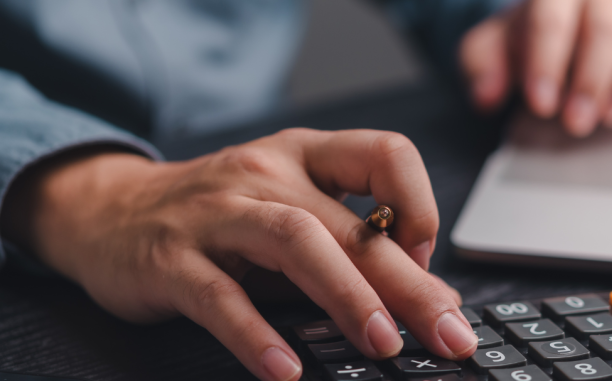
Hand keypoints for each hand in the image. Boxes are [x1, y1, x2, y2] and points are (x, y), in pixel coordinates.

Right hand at [0, 129, 475, 380]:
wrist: (112, 209)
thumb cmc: (217, 213)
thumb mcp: (285, 210)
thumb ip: (347, 246)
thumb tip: (428, 296)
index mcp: (302, 155)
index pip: (384, 154)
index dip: (417, 205)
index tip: (424, 260)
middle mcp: (264, 173)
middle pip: (346, 222)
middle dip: (407, 282)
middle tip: (449, 333)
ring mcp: (215, 212)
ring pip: (293, 241)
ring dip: (346, 295)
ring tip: (383, 345)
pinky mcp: (171, 257)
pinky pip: (219, 295)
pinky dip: (257, 334)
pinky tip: (286, 370)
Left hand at [460, 0, 611, 135]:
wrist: (543, 31)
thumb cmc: (514, 43)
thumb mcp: (484, 51)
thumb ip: (480, 68)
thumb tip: (485, 96)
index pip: (551, 21)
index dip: (547, 64)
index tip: (541, 106)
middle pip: (604, 31)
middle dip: (590, 81)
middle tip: (574, 123)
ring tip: (606, 120)